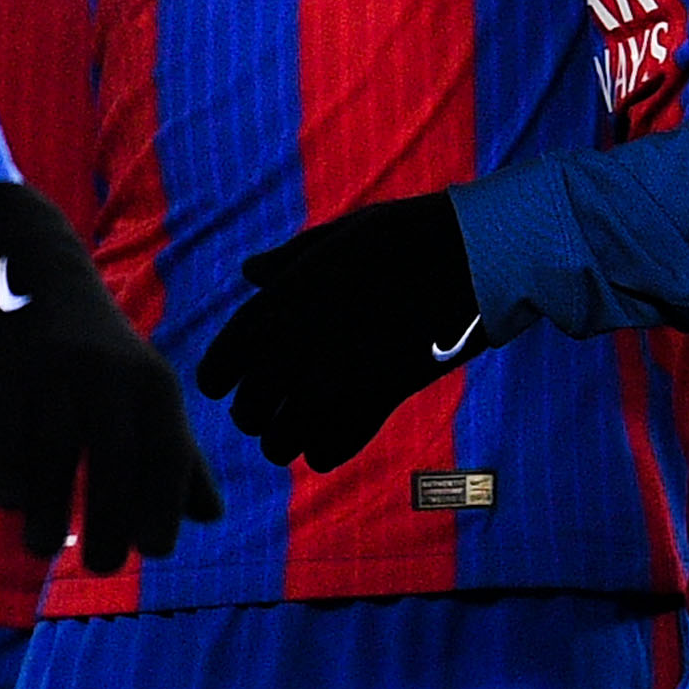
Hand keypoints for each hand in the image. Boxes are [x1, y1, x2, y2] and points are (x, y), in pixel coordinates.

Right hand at [0, 181, 223, 575]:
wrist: (30, 275)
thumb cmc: (99, 355)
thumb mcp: (146, 391)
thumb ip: (178, 452)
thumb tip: (210, 517)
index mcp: (153, 383)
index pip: (168, 454)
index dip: (166, 507)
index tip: (155, 552)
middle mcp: (109, 376)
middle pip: (115, 462)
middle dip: (112, 521)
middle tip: (105, 566)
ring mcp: (55, 374)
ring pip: (54, 456)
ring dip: (48, 510)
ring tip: (41, 548)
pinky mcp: (7, 374)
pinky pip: (6, 436)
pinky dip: (8, 475)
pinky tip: (11, 503)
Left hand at [194, 192, 482, 473]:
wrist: (470, 254)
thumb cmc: (404, 236)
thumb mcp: (336, 238)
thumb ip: (287, 263)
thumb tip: (251, 270)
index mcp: (275, 305)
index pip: (218, 367)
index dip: (219, 379)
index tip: (225, 384)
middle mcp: (292, 348)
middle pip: (247, 414)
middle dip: (256, 415)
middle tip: (270, 411)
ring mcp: (334, 380)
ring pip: (280, 444)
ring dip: (288, 439)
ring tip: (299, 428)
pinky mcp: (376, 405)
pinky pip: (327, 453)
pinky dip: (326, 449)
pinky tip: (333, 434)